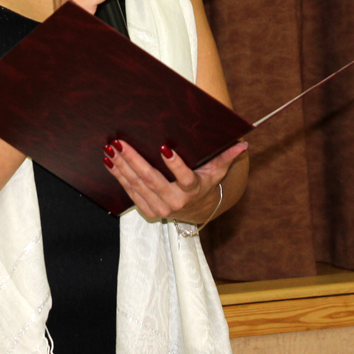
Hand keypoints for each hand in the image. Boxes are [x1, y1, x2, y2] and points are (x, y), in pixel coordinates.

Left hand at [103, 139, 247, 221]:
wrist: (195, 210)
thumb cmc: (204, 183)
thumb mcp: (217, 171)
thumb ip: (227, 157)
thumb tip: (244, 144)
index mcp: (192, 190)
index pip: (185, 177)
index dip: (175, 164)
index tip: (164, 148)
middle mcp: (175, 201)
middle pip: (151, 179)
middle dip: (134, 160)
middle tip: (121, 143)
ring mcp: (159, 208)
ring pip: (136, 185)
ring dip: (121, 166)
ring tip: (110, 148)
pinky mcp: (147, 210)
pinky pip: (130, 191)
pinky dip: (118, 176)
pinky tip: (109, 161)